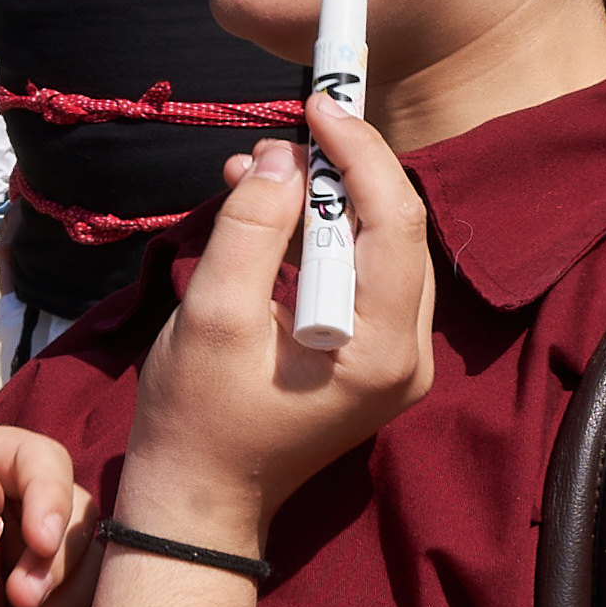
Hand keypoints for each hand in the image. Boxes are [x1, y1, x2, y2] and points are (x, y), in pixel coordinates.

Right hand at [117, 101, 433, 549]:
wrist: (199, 501)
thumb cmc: (197, 419)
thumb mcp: (212, 315)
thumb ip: (251, 227)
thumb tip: (286, 156)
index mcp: (381, 351)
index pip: (395, 222)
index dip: (360, 152)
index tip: (318, 104)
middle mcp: (408, 357)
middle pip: (398, 230)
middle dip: (344, 170)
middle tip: (290, 130)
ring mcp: (397, 364)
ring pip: (380, 249)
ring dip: (326, 202)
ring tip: (261, 172)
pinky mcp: (374, 362)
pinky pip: (361, 278)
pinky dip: (320, 239)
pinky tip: (270, 213)